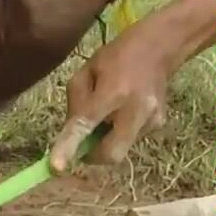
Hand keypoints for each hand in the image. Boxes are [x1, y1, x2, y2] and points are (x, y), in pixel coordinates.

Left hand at [48, 32, 169, 172]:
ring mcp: (152, 119)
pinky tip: (122, 111)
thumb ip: (75, 105)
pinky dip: (118, 132)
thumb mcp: (84, 73)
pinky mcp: (158, 124)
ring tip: (108, 114)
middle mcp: (136, 110)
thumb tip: (71, 136)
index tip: (56, 167)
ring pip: (120, 149)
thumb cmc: (114, 58)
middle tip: (83, 143)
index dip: (69, 148)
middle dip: (92, 156)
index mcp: (113, 93)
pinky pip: (130, 139)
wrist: (158, 48)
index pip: (86, 125)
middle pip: (110, 154)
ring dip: (106, 140)